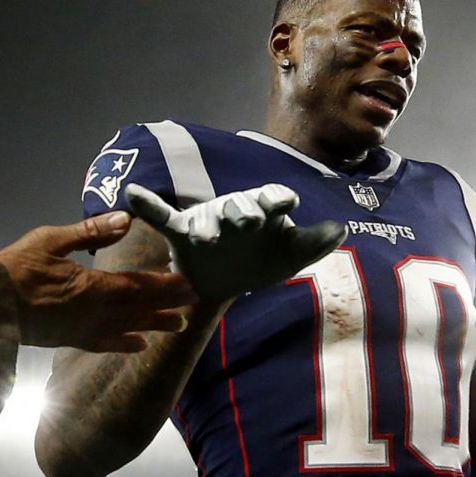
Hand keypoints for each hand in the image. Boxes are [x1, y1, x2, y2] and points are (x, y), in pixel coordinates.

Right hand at [0, 211, 198, 352]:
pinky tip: (139, 344)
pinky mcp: (70, 339)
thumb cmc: (16, 268)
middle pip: (139, 308)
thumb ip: (91, 232)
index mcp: (92, 288)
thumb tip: (126, 220)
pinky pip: (104, 343)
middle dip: (167, 304)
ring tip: (178, 325)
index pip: (138, 286)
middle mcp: (95, 313)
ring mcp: (83, 329)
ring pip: (127, 327)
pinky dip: (124, 343)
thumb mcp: (51, 240)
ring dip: (153, 324)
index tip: (189, 284)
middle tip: (194, 302)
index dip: (166, 285)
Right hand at [126, 183, 346, 301]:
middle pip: (241, 206)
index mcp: (265, 212)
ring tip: (206, 235)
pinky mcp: (183, 233)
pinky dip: (148, 206)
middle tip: (247, 221)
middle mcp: (236, 211)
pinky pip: (163, 218)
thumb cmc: (262, 260)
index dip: (278, 199)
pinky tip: (133, 194)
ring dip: (208, 223)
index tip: (285, 204)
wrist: (225, 282)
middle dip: (244, 211)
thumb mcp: (290, 256)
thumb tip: (341, 229)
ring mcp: (208, 221)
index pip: (273, 198)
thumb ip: (316, 243)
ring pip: (208, 216)